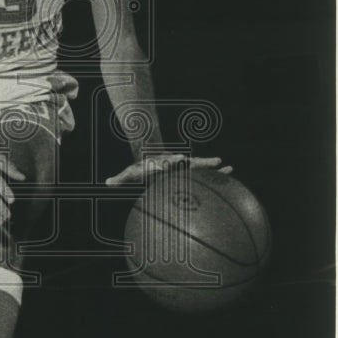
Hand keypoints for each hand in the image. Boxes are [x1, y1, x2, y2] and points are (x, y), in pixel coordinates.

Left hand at [105, 154, 232, 186]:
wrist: (152, 155)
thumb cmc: (141, 168)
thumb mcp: (130, 172)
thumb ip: (120, 178)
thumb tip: (106, 182)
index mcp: (162, 164)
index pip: (167, 162)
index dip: (172, 160)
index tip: (178, 158)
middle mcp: (175, 163)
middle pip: (187, 162)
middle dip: (197, 163)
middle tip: (211, 161)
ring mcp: (184, 165)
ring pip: (200, 166)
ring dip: (212, 167)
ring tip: (228, 167)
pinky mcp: (191, 169)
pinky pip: (205, 171)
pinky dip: (216, 172)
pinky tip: (230, 173)